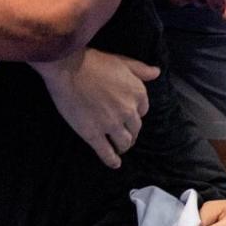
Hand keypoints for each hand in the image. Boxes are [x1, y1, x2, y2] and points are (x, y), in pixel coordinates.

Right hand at [32, 48, 159, 168]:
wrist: (68, 68)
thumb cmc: (93, 61)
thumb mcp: (121, 61)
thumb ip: (140, 69)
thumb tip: (157, 73)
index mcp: (137, 93)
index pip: (143, 110)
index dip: (135, 113)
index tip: (128, 116)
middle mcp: (129, 111)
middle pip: (135, 129)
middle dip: (130, 132)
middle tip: (123, 135)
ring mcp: (111, 124)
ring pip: (124, 142)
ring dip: (123, 146)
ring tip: (118, 147)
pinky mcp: (93, 134)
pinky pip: (107, 152)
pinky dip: (112, 160)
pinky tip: (114, 163)